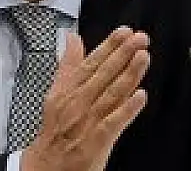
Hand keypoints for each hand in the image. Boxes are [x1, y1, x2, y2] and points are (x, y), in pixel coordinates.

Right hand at [21, 27, 149, 170]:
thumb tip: (72, 38)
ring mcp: (88, 120)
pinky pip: (114, 122)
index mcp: (68, 89)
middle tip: (140, 39)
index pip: (91, 62)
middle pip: (103, 74)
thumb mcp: (56, 92)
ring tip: (143, 58)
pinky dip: (128, 109)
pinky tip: (141, 96)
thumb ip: (68, 64)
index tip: (123, 32)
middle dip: (123, 54)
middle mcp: (78, 102)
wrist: (47, 165)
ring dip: (129, 74)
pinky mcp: (97, 141)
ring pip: (111, 93)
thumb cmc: (55, 130)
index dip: (108, 45)